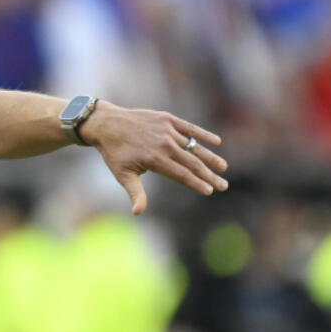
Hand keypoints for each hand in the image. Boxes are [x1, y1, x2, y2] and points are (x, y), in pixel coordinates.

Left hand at [81, 101, 227, 214]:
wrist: (106, 124)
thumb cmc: (114, 153)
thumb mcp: (122, 175)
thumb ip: (135, 193)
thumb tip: (138, 212)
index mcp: (155, 159)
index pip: (182, 175)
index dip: (197, 183)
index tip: (210, 191)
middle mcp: (164, 144)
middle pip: (192, 163)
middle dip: (209, 175)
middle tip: (223, 185)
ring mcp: (167, 130)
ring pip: (193, 147)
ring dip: (210, 157)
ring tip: (223, 167)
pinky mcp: (167, 119)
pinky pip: (189, 128)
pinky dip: (203, 134)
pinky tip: (217, 142)